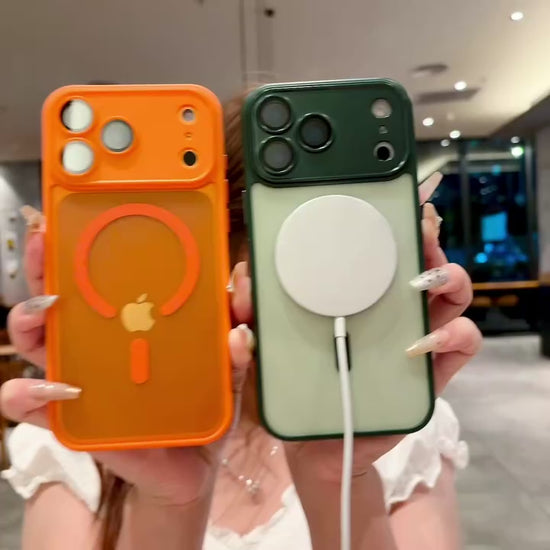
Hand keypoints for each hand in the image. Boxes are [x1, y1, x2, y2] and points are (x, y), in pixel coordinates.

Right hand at [1, 207, 253, 507]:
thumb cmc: (203, 401)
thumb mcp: (227, 359)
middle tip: (46, 238)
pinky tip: (57, 389)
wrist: (193, 461)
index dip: (86, 240)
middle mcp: (97, 341)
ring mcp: (79, 376)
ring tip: (46, 308)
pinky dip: (32, 395)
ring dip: (29, 319)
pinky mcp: (71, 420)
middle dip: (44, 263)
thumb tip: (239, 281)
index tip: (82, 207)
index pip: (102, 273)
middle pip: (56, 295)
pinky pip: (32, 406)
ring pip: (33, 341)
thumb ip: (236, 323)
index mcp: (132, 319)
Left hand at [230, 173, 481, 481]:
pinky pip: (459, 344)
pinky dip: (452, 335)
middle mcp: (388, 306)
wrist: (312, 441)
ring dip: (447, 274)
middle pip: (420, 258)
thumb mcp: (261, 343)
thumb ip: (248, 311)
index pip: (375, 247)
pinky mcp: (428, 373)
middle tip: (416, 223)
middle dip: (423, 234)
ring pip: (450, 292)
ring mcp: (412, 336)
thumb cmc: (290, 383)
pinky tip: (421, 340)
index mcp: (351, 292)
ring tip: (426, 275)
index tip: (382, 197)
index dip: (384, 218)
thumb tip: (243, 277)